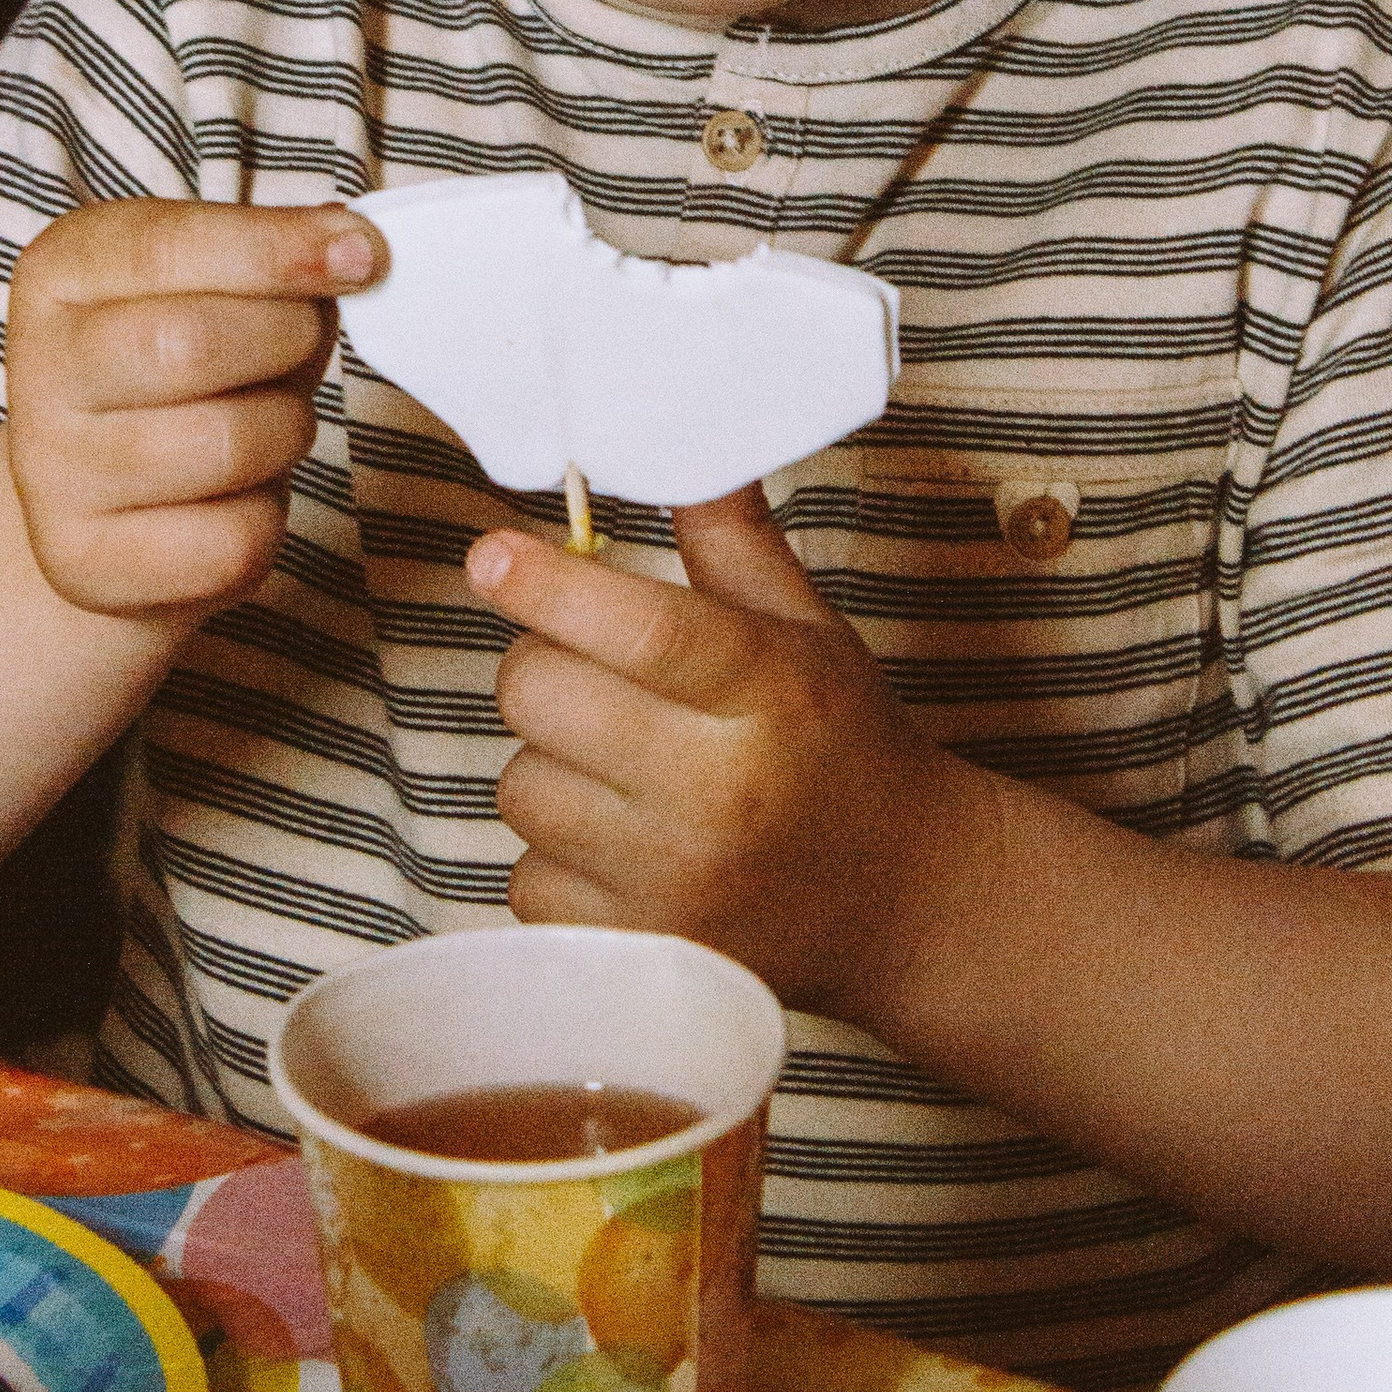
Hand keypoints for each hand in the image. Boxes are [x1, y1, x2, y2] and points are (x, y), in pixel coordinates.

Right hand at [6, 198, 383, 612]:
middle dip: (287, 341)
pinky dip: (266, 517)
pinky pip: (233, 541)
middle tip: (300, 346)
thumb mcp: (215, 283)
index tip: (363, 255)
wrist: (111, 495)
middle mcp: (38, 370)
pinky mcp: (85, 566)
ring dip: (286, 430)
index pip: (168, 247)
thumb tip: (354, 246)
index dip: (278, 250)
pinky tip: (237, 496)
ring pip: (226, 446)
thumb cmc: (183, 368)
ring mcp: (52, 476)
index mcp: (60, 273)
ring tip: (266, 420)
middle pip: (190, 345)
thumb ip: (278, 252)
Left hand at [474, 487, 951, 1015]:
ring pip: (521, 787)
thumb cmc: (839, 744)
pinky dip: (556, 857)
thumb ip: (731, 538)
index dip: (549, 585)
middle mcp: (721, 791)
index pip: (641, 630)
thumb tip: (674, 438)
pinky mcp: (637, 953)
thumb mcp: (806, 628)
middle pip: (543, 697)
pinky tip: (624, 846)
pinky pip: (527, 877)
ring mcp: (675, 882)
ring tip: (623, 769)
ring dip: (550, 766)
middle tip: (589, 672)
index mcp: (769, 691)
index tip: (492, 554)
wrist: (900, 901)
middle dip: (543, 666)